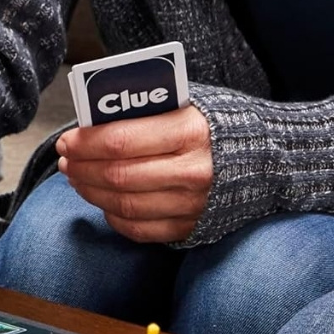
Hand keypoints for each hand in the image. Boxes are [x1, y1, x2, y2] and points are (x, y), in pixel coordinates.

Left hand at [56, 106, 211, 242]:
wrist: (267, 160)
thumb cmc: (216, 127)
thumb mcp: (187, 104)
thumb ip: (145, 111)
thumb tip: (94, 121)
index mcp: (190, 132)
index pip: (121, 140)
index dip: (85, 143)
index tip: (67, 141)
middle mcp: (192, 171)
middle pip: (117, 175)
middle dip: (82, 168)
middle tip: (67, 160)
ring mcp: (192, 204)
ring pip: (124, 205)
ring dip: (91, 192)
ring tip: (78, 178)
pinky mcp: (190, 227)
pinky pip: (138, 229)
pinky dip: (113, 216)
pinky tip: (103, 201)